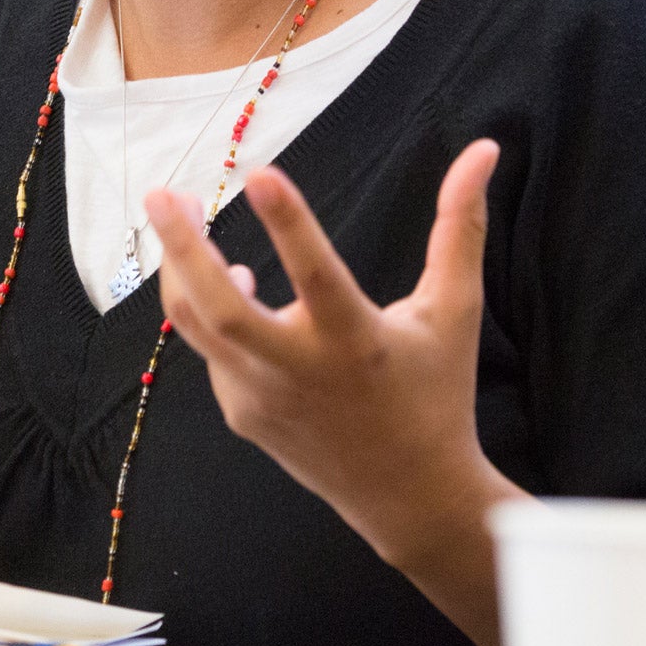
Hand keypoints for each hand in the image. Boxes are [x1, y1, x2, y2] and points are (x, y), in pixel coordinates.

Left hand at [145, 142, 522, 621]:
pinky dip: (210, 308)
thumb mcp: (455, 310)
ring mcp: (263, 398)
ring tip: (179, 212)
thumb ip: (460, 228)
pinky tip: (229, 277)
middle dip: (183, 249)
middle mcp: (301, 372)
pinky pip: (214, 350)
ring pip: (198, 326)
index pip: (317, 275)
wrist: (409, 497)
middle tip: (161, 194)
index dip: (290, 223)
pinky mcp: (242, 413)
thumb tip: (484, 149)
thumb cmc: (436, 391)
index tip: (261, 172)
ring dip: (180, 267)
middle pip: (221, 310)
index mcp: (356, 342)